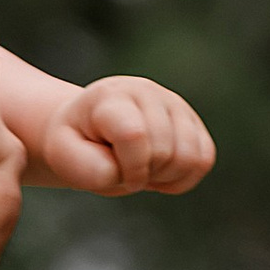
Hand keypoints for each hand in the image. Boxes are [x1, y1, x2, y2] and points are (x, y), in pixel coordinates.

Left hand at [39, 75, 213, 198]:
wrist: (88, 129)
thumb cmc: (75, 144)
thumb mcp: (65, 157)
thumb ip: (90, 168)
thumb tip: (126, 172)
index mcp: (110, 97)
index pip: (135, 135)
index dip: (130, 169)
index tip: (116, 175)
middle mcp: (147, 92)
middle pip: (165, 151)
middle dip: (144, 174)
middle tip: (124, 171)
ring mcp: (174, 103)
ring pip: (191, 157)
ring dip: (165, 177)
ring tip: (141, 170)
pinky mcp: (193, 121)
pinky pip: (205, 159)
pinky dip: (183, 177)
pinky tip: (158, 172)